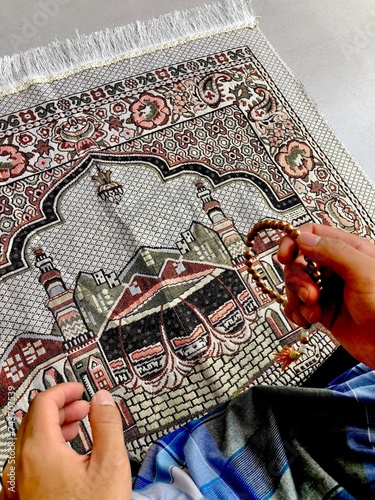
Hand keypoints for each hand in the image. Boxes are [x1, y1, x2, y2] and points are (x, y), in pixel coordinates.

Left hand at [1, 383, 130, 499]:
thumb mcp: (109, 463)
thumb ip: (107, 424)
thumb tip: (103, 398)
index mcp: (40, 450)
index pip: (43, 402)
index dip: (63, 389)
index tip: (80, 388)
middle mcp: (25, 463)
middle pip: (34, 416)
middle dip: (61, 404)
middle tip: (83, 404)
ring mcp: (24, 479)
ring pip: (32, 435)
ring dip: (56, 422)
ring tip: (81, 424)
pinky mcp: (29, 491)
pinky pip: (33, 455)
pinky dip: (51, 442)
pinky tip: (72, 450)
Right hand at [278, 223, 374, 367]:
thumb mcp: (364, 272)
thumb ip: (334, 251)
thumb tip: (303, 239)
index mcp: (349, 251)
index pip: (313, 234)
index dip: (294, 242)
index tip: (285, 256)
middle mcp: (336, 268)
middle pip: (298, 262)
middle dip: (298, 280)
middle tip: (310, 294)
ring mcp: (328, 290)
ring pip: (295, 285)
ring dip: (297, 299)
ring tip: (314, 310)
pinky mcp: (323, 310)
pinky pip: (297, 305)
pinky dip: (296, 312)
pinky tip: (308, 318)